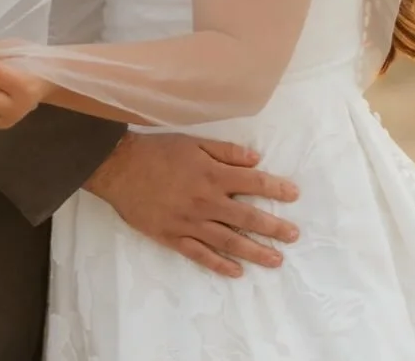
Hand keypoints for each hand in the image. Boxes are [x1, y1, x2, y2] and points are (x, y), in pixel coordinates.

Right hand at [84, 132, 299, 278]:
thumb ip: (225, 151)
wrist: (121, 169)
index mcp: (212, 175)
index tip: (294, 195)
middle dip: (273, 227)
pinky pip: (201, 255)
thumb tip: (256, 159)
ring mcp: (190, 223)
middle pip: (247, 217)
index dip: (275, 189)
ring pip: (229, 241)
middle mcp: (206, 202)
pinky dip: (220, 265)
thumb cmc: (158, 151)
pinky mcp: (173, 238)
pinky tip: (236, 272)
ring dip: (255, 251)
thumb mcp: (193, 142)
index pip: (253, 183)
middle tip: (294, 236)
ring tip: (275, 260)